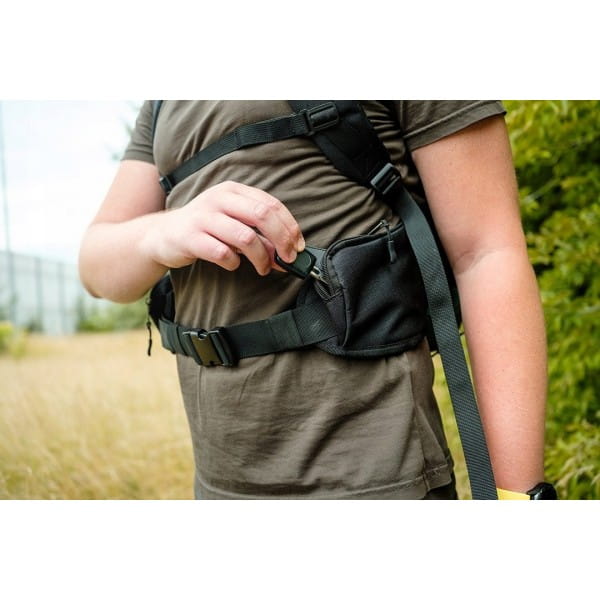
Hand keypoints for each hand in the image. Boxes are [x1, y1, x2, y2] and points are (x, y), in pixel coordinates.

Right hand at [144, 181, 304, 274]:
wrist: (162, 235)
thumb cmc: (205, 230)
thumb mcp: (233, 224)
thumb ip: (259, 235)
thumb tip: (288, 254)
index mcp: (233, 191)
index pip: (271, 205)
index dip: (290, 227)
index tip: (298, 247)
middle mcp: (219, 199)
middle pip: (263, 215)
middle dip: (281, 241)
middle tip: (287, 260)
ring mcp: (203, 217)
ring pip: (246, 237)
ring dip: (261, 257)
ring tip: (263, 268)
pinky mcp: (190, 237)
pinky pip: (222, 253)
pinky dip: (233, 263)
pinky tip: (232, 264)